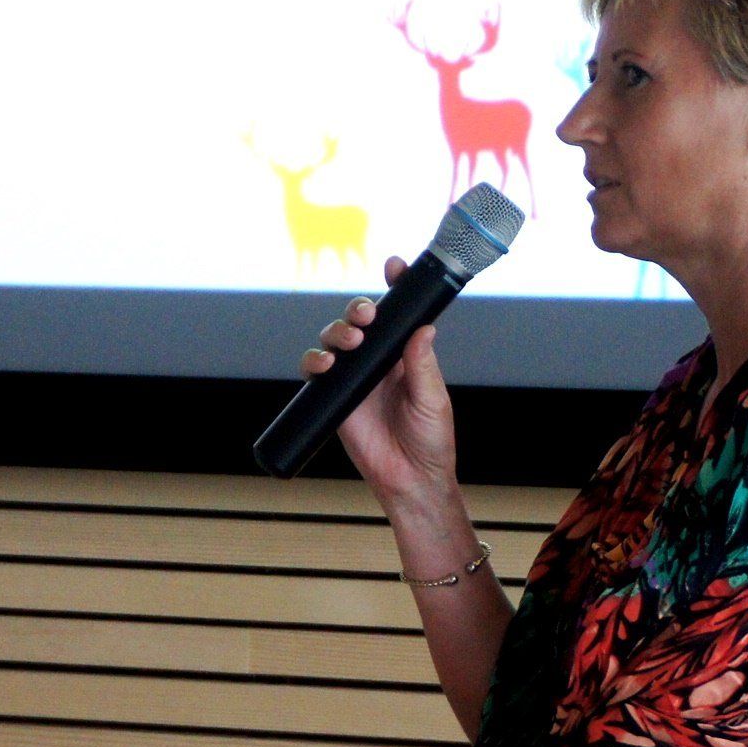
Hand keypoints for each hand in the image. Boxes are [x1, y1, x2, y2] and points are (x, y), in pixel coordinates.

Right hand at [300, 256, 459, 509]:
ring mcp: (354, 378)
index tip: (394, 266)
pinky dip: (315, 362)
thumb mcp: (432, 400)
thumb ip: (423, 365)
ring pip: (335, 340)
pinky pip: (316, 372)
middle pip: (360, 320)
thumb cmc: (430, 441)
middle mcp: (378, 361)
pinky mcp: (335, 398)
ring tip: (350, 343)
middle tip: (366, 317)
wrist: (409, 480)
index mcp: (406, 355)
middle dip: (359, 309)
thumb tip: (423, 329)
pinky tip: (325, 365)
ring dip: (338, 332)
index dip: (394, 287)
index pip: (398, 314)